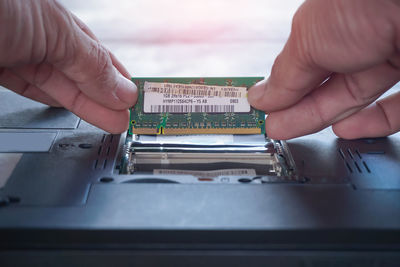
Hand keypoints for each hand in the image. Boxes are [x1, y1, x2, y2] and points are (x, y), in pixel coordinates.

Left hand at [0, 0, 136, 132]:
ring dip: (86, 106)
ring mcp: (16, 52)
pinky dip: (52, 102)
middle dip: (106, 98)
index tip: (135, 96)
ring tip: (111, 121)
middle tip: (126, 117)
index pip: (96, 52)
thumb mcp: (55, 32)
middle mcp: (38, 33)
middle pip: (79, 73)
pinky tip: (72, 109)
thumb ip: (89, 62)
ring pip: (57, 85)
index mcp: (57, 17)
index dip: (118, 77)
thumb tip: (122, 90)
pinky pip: (30, 89)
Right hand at [248, 0, 399, 139]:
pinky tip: (347, 129)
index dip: (281, 87)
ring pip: (356, 96)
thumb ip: (286, 74)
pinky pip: (397, 105)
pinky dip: (373, 121)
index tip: (264, 108)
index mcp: (331, 23)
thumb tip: (262, 96)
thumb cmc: (364, 0)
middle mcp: (362, 37)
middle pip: (325, 83)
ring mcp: (392, 55)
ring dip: (324, 117)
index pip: (302, 63)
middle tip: (274, 127)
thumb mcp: (309, 40)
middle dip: (296, 108)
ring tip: (297, 131)